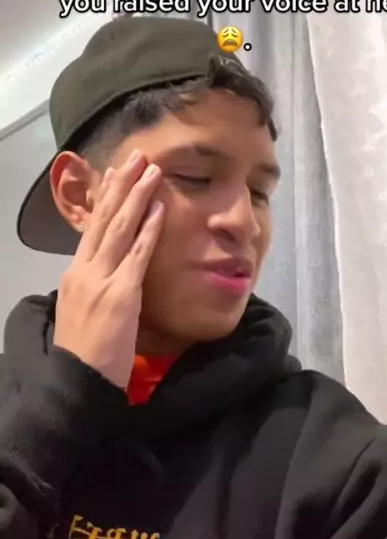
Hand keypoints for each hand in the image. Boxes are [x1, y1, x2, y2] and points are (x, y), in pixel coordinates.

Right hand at [54, 151, 163, 388]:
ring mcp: (102, 279)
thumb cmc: (84, 353)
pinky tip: (159, 209)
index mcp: (75, 274)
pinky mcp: (121, 293)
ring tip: (151, 170)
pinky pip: (138, 254)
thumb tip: (106, 269)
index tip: (117, 173)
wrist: (78, 381)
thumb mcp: (82, 310)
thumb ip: (94, 286)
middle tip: (137, 157)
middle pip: (105, 219)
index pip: (93, 227)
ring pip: (120, 228)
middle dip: (122, 185)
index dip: (106, 198)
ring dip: (137, 196)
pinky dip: (149, 229)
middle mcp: (85, 270)